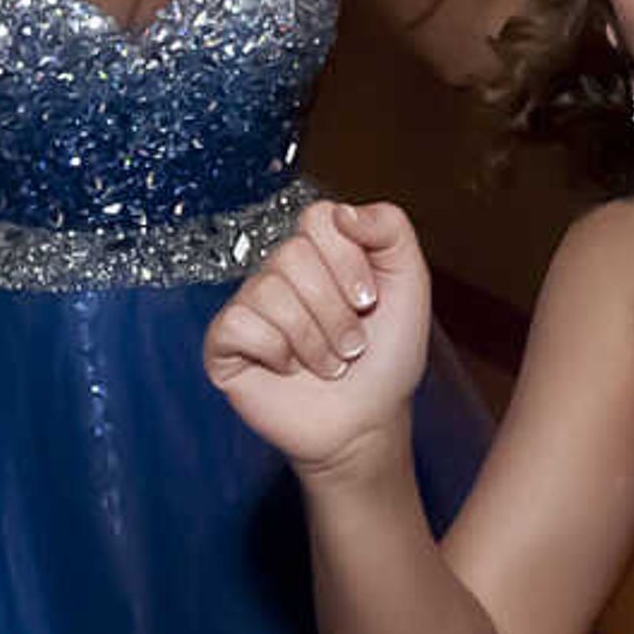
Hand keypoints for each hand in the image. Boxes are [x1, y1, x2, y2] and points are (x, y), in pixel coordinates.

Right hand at [205, 199, 431, 478]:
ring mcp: (249, 305)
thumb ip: (390, 228)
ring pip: (268, 291)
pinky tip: (287, 369)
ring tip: (329, 365)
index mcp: (319, 251)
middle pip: (293, 255)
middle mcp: (279, 272)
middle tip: (352, 345)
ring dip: (313, 339)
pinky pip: (239, 324)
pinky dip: (276, 352)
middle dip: (335, 310)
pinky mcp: (224, 342)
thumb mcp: (409, 283)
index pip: (318, 218)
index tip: (369, 300)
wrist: (368, 422)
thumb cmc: (387, 356)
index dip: (347, 261)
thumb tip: (342, 211)